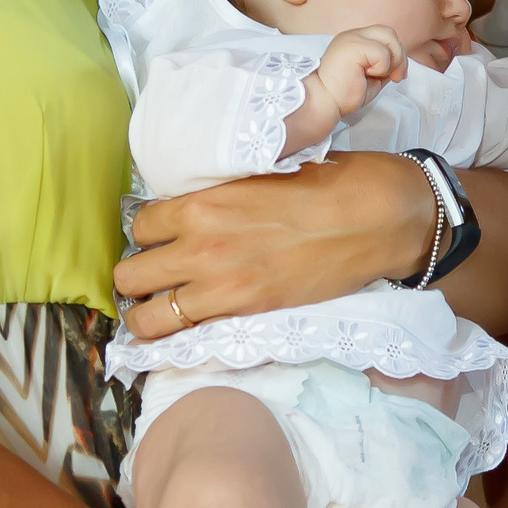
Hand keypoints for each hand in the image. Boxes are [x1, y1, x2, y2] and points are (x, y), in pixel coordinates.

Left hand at [116, 151, 432, 337]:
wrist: (377, 217)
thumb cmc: (330, 183)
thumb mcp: (262, 172)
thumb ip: (222, 194)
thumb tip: (199, 205)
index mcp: (203, 202)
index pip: (140, 224)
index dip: (150, 234)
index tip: (162, 240)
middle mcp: (200, 245)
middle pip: (130, 272)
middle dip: (138, 276)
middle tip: (157, 277)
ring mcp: (221, 285)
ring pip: (146, 315)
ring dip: (147, 313)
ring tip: (161, 312)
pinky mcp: (247, 313)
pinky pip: (186, 334)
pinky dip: (177, 336)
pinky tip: (182, 332)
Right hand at [318, 25, 407, 117]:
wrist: (324, 102)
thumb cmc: (344, 94)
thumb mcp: (372, 77)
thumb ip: (385, 65)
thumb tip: (400, 64)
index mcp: (356, 40)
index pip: (385, 35)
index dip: (396, 53)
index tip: (396, 75)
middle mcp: (353, 35)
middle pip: (389, 32)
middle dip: (400, 55)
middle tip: (396, 77)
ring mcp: (352, 38)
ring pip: (389, 38)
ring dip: (393, 61)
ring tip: (380, 77)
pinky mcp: (353, 46)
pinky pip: (382, 53)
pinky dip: (382, 68)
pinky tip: (367, 76)